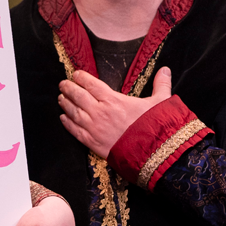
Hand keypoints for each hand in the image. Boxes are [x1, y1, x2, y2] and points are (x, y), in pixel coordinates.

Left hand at [58, 67, 172, 157]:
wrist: (155, 155)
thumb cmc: (157, 127)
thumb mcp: (161, 103)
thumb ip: (160, 85)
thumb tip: (165, 70)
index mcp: (114, 100)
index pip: (91, 84)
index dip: (81, 78)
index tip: (75, 74)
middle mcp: (100, 112)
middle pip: (78, 96)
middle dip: (68, 88)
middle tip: (63, 84)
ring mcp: (94, 128)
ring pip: (73, 112)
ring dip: (65, 104)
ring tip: (60, 98)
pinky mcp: (92, 143)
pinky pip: (75, 131)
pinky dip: (67, 123)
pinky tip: (62, 118)